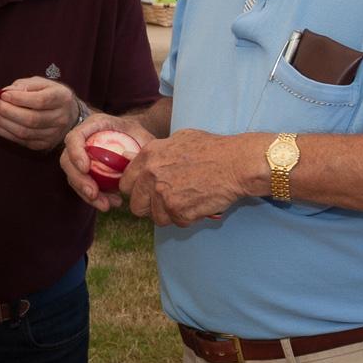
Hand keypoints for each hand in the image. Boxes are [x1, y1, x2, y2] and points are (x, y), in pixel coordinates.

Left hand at [0, 77, 77, 150]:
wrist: (67, 114)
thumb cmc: (50, 95)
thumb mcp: (41, 83)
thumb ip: (24, 86)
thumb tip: (5, 92)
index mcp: (62, 98)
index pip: (40, 101)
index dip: (19, 99)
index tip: (2, 95)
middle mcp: (60, 118)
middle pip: (31, 119)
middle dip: (7, 112)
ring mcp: (52, 134)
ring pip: (24, 132)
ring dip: (2, 124)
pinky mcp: (43, 145)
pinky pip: (20, 141)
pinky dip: (3, 133)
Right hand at [61, 112, 154, 210]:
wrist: (136, 139)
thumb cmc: (138, 133)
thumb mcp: (141, 134)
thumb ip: (140, 144)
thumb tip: (134, 160)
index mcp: (92, 125)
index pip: (74, 138)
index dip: (76, 153)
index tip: (85, 168)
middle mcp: (82, 141)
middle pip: (67, 161)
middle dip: (79, 180)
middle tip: (93, 193)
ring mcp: (81, 157)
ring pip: (74, 177)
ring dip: (86, 194)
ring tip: (105, 205)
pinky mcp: (85, 173)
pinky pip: (83, 187)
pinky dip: (95, 198)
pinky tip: (111, 203)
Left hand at [121, 129, 261, 226]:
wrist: (237, 162)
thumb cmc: (213, 149)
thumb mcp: (179, 139)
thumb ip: (153, 152)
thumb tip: (129, 157)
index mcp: (149, 155)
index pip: (125, 184)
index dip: (137, 191)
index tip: (147, 193)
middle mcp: (151, 175)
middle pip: (136, 207)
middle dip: (151, 208)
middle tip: (169, 202)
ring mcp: (163, 194)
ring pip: (157, 218)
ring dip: (171, 214)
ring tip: (189, 199)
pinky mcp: (178, 210)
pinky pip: (177, 222)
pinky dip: (188, 217)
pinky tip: (199, 203)